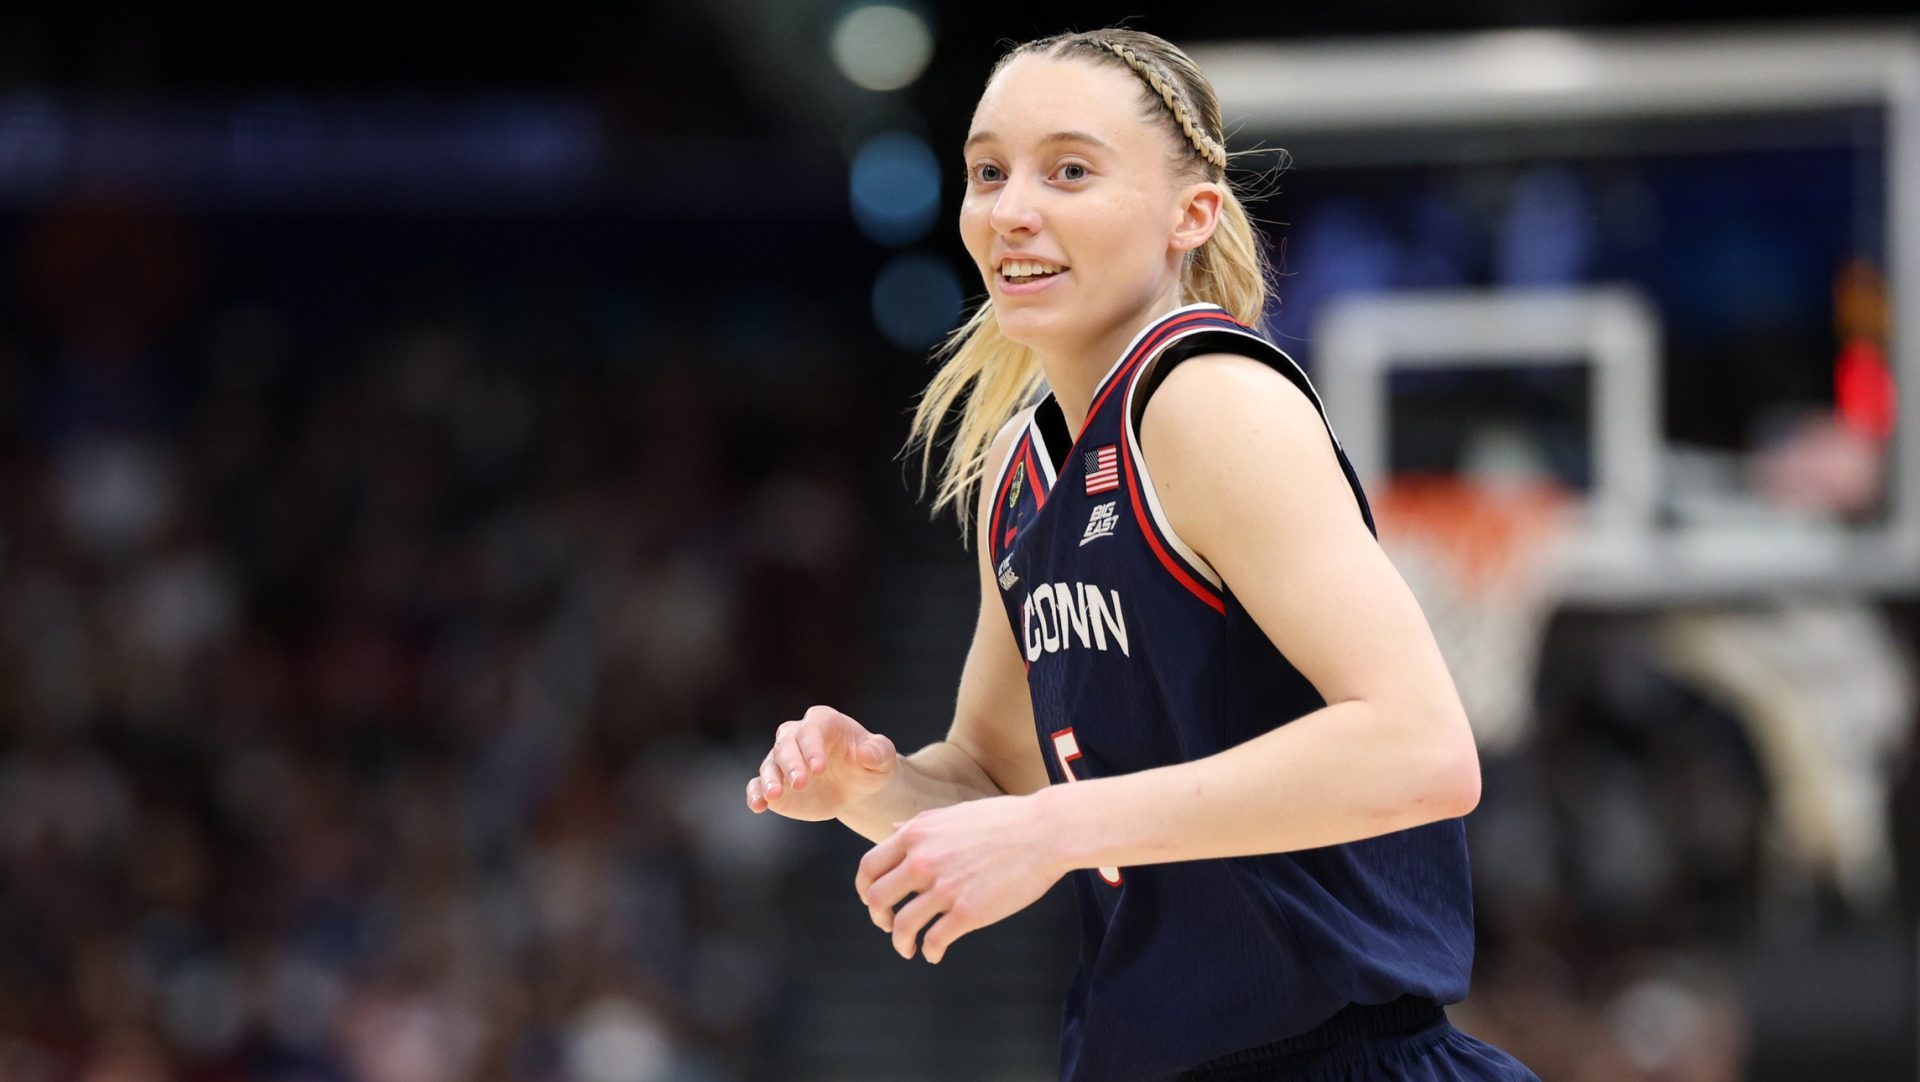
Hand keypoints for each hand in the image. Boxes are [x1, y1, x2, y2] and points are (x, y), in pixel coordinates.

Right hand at [746, 705, 896, 821]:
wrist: (856, 786)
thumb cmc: (870, 766)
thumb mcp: (883, 759)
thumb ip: (879, 753)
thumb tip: (867, 754)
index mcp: (824, 722)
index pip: (812, 729)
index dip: (813, 747)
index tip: (819, 769)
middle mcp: (798, 736)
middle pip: (786, 744)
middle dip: (791, 763)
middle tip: (800, 782)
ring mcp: (784, 760)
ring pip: (770, 764)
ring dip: (770, 779)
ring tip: (774, 796)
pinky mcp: (775, 783)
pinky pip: (758, 785)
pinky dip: (755, 794)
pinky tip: (758, 806)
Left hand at [853, 794, 1064, 963]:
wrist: (1045, 831)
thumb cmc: (1005, 820)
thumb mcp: (954, 813)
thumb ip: (920, 824)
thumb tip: (894, 829)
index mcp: (917, 834)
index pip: (870, 867)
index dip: (865, 889)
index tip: (872, 899)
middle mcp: (923, 861)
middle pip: (878, 899)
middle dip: (878, 917)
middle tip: (887, 925)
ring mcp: (944, 888)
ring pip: (902, 926)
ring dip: (901, 942)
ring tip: (909, 948)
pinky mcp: (968, 912)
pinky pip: (934, 940)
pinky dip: (929, 952)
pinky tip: (935, 953)